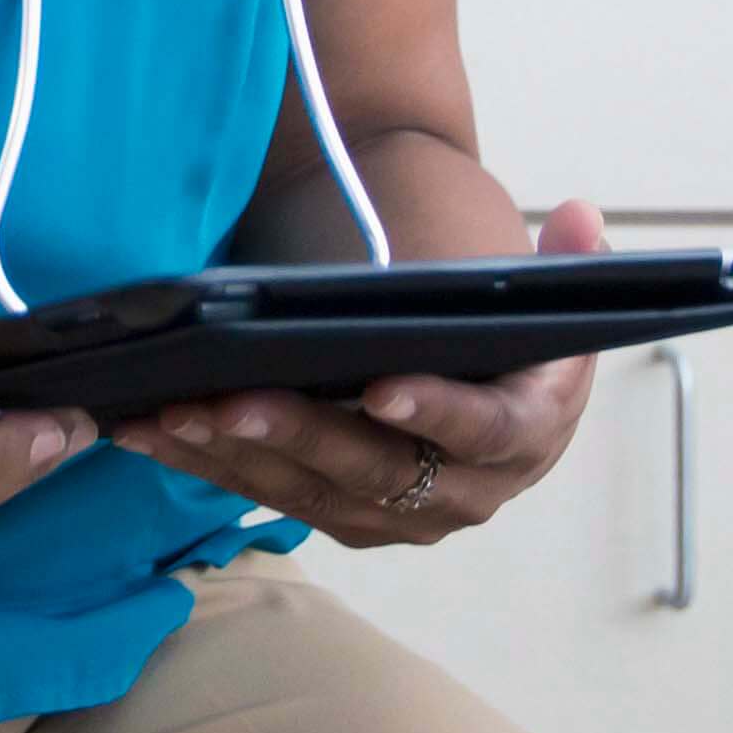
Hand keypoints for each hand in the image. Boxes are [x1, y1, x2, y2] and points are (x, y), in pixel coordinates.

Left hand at [106, 196, 611, 547]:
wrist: (470, 358)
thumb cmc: (494, 315)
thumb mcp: (534, 286)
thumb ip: (564, 259)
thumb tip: (582, 218)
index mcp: (527, 429)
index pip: (483, 430)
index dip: (435, 413)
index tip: (380, 388)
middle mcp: (468, 489)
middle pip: (377, 471)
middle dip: (299, 436)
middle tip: (231, 399)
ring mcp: (400, 513)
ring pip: (311, 491)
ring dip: (237, 454)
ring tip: (172, 412)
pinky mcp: (342, 515)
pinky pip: (269, 494)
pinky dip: (209, 463)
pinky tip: (150, 431)